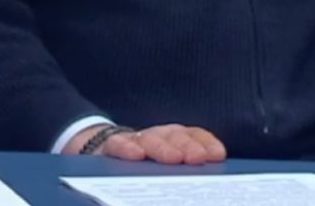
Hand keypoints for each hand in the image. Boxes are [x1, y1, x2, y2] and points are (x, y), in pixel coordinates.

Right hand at [64, 123, 226, 164]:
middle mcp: (155, 135)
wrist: (96, 149)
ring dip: (163, 147)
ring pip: (149, 139)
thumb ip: (182, 170)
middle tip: (198, 158)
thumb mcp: (162, 166)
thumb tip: (207, 180)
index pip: (192, 134)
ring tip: (174, 159)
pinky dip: (127, 148)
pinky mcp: (109, 146)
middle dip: (188, 146)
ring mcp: (133, 139)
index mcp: (171, 139)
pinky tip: (136, 156)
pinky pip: (118, 144)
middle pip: (174, 136)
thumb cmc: (140, 163)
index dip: (205, 142)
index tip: (218, 155)